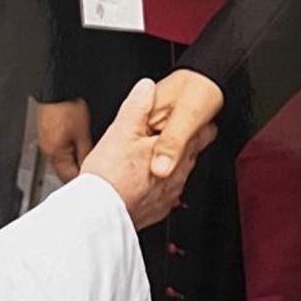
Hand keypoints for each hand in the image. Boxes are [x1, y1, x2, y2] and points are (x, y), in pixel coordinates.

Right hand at [36, 98, 92, 181]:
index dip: (83, 179)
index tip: (95, 179)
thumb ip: (86, 154)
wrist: (58, 89)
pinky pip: (61, 146)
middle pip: (64, 169)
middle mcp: (47, 149)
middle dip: (79, 169)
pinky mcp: (50, 131)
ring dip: (75, 158)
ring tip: (89, 152)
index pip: (68, 177)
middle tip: (94, 168)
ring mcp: (47, 140)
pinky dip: (71, 147)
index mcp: (53, 153)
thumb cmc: (67, 107)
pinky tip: (80, 141)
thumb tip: (89, 169)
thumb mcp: (82, 133)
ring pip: (63, 158)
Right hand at [83, 78, 215, 229]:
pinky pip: (165, 195)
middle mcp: (176, 176)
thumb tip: (146, 87)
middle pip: (190, 155)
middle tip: (182, 134)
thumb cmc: (111, 174)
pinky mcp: (155, 210)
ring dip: (172, 165)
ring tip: (162, 156)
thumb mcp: (123, 130)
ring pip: (178, 175)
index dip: (200, 123)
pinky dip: (160, 186)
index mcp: (175, 152)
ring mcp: (167, 196)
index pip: (201, 134)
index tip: (201, 118)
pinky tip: (150, 182)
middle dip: (186, 144)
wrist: (98, 213)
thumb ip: (138, 106)